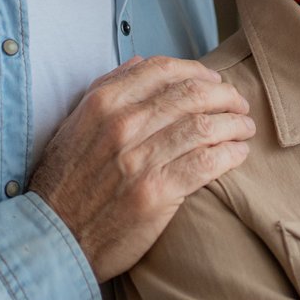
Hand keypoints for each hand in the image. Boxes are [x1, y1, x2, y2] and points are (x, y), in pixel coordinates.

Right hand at [29, 56, 253, 281]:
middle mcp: (123, 125)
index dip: (198, 72)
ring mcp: (140, 159)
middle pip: (191, 95)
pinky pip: (207, 163)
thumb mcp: (74, 125)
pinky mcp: (157, 193)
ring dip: (234, 124)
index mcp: (103, 103)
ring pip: (204, 126)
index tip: (214, 81)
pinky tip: (239, 154)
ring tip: (245, 128)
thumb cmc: (65, 182)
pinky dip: (230, 154)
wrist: (54, 237)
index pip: (163, 70)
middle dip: (225, 96)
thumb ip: (105, 89)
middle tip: (239, 105)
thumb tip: (139, 62)